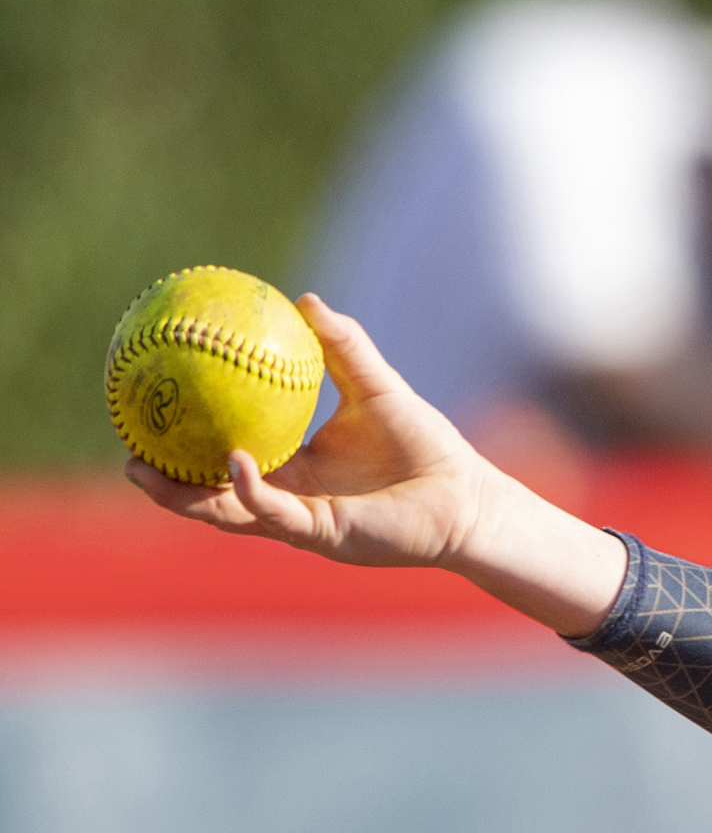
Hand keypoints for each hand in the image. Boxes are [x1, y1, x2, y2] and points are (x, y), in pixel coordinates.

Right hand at [126, 294, 500, 567]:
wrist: (465, 496)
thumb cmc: (423, 446)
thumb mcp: (375, 387)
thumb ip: (342, 347)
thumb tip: (304, 298)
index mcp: (292, 466)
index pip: (224, 455)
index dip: (186, 440)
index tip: (149, 408)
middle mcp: (286, 497)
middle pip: (207, 493)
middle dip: (163, 480)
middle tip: (124, 449)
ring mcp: (297, 521)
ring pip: (225, 512)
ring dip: (184, 496)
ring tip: (144, 468)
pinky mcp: (321, 535)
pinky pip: (273, 513)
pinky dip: (250, 489)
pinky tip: (235, 461)